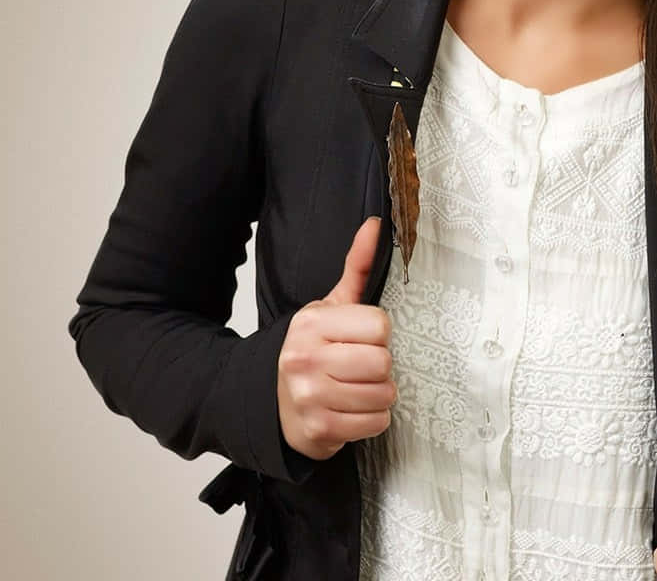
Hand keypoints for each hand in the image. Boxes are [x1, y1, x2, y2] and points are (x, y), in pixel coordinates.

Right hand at [276, 216, 396, 460]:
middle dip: (380, 367)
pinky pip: (375, 423)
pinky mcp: (319, 429)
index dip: (379, 335)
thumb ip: (357, 268)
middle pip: (382, 361)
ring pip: (382, 394)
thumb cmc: (311, 352)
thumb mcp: (329, 308)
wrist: (274, 402)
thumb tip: (376, 225)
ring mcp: (310, 396)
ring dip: (378, 395)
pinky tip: (353, 410)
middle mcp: (305, 358)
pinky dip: (372, 420)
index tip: (361, 339)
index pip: (379, 325)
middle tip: (361, 367)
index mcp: (311, 323)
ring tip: (357, 388)